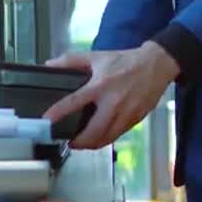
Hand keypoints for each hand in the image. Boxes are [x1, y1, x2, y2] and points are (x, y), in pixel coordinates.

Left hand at [41, 42, 179, 148]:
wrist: (155, 65)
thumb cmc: (124, 61)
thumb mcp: (96, 56)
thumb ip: (70, 61)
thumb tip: (49, 64)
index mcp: (100, 85)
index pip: (74, 102)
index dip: (58, 113)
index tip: (46, 121)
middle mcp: (112, 103)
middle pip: (93, 132)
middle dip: (79, 142)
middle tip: (69, 142)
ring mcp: (125, 114)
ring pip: (106, 138)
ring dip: (92, 145)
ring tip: (82, 143)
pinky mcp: (135, 120)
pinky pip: (117, 135)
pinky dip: (106, 139)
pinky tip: (99, 136)